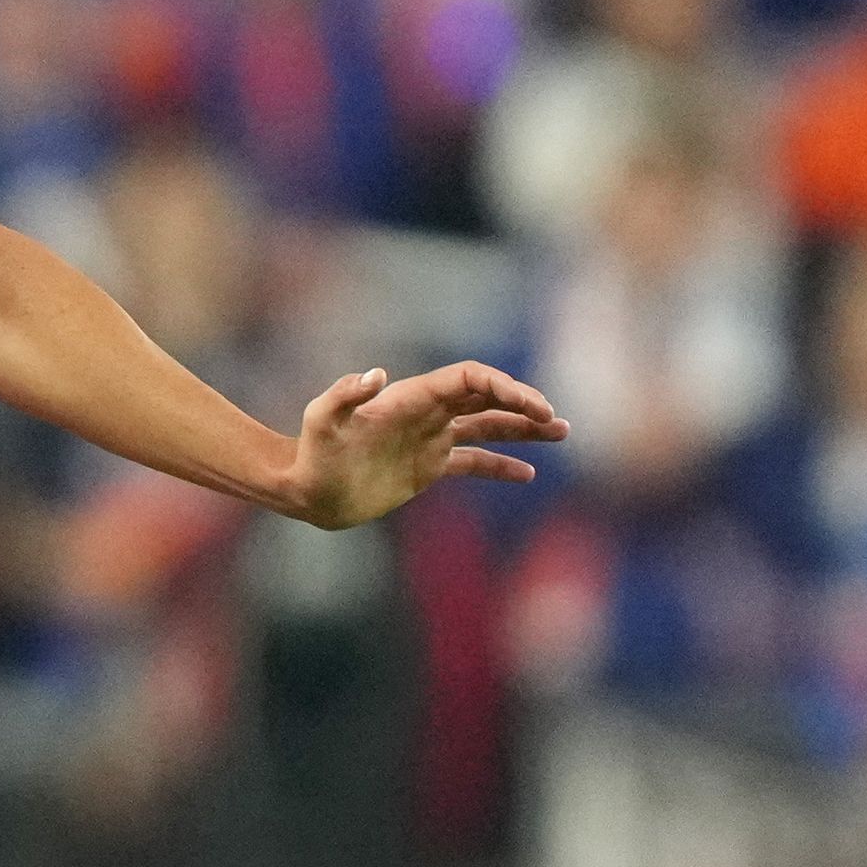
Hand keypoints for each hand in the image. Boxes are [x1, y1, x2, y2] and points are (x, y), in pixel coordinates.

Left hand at [278, 359, 570, 530]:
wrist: (306, 492)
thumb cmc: (312, 456)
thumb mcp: (321, 422)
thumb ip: (344, 395)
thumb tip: (377, 375)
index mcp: (411, 398)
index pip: (469, 380)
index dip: (505, 387)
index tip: (534, 407)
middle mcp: (426, 413)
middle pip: (486, 397)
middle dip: (523, 404)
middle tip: (556, 420)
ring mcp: (429, 438)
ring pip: (487, 426)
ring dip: (522, 427)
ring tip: (560, 432)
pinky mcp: (427, 467)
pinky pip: (472, 462)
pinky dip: (501, 466)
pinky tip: (527, 473)